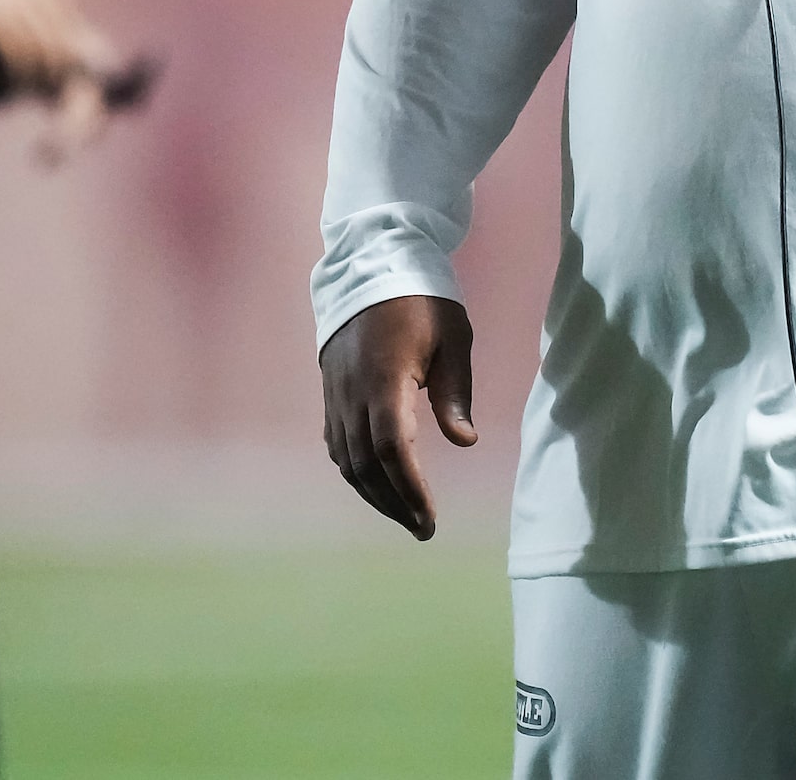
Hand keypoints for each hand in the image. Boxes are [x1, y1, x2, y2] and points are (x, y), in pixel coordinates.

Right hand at [319, 295, 475, 539]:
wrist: (369, 264)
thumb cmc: (422, 299)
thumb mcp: (453, 337)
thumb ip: (454, 392)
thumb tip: (464, 442)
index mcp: (385, 377)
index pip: (394, 448)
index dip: (410, 488)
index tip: (429, 518)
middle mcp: (353, 392)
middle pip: (367, 464)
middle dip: (394, 503)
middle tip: (423, 530)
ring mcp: (336, 394)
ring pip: (348, 459)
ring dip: (374, 494)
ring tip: (404, 516)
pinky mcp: (331, 392)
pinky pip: (337, 444)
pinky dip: (355, 471)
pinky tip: (375, 485)